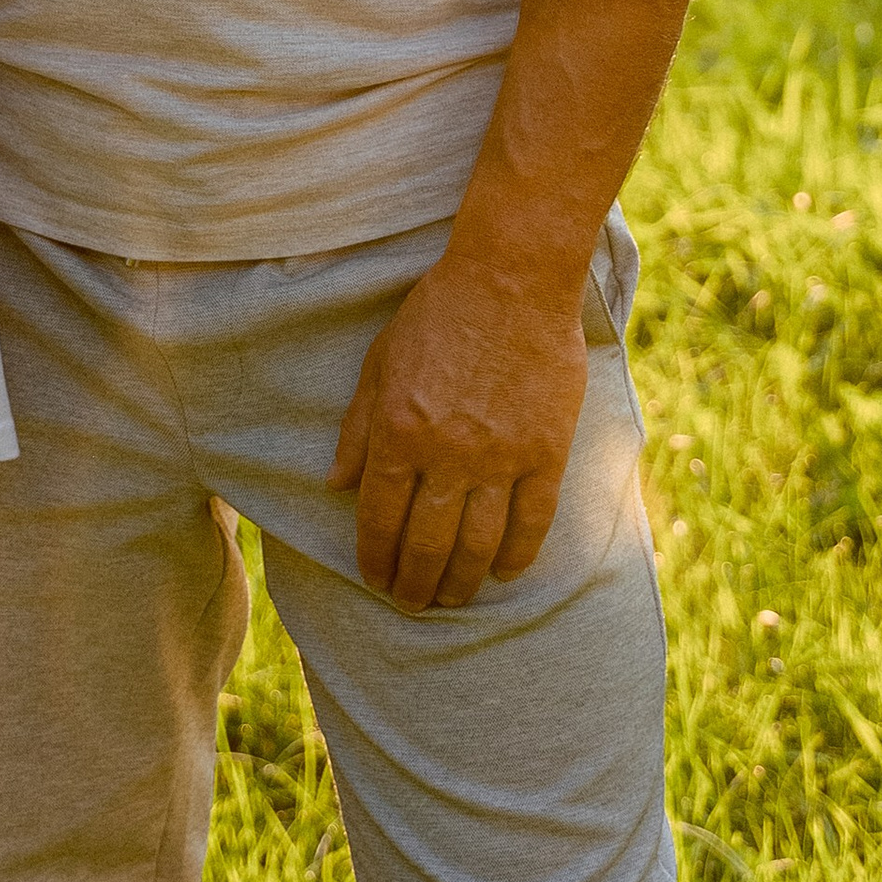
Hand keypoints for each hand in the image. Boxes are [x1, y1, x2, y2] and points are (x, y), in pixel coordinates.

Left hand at [328, 256, 588, 612]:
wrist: (512, 278)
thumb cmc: (437, 313)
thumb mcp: (379, 362)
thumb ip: (357, 428)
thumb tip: (334, 486)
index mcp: (399, 431)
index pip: (379, 519)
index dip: (374, 559)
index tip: (374, 580)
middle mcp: (447, 453)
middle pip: (427, 545)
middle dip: (414, 585)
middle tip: (412, 604)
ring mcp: (501, 456)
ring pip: (479, 545)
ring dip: (462, 582)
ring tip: (452, 598)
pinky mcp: (547, 451)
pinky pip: (533, 521)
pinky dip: (518, 555)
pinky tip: (505, 572)